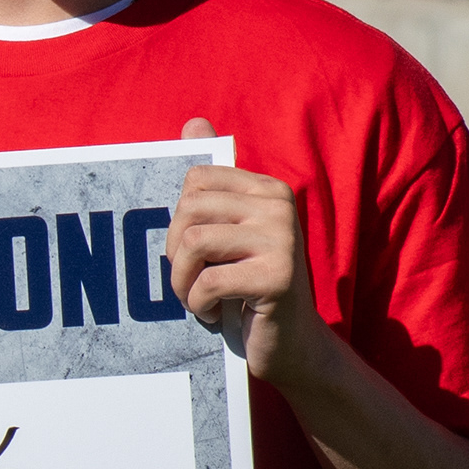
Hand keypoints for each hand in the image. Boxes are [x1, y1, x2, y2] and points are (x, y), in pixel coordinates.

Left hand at [168, 115, 334, 388]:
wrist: (292, 345)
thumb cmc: (249, 287)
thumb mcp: (228, 232)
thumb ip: (213, 181)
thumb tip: (194, 122)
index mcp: (267, 189)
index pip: (193, 182)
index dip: (179, 222)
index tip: (196, 254)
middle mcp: (279, 205)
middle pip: (187, 211)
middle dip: (175, 256)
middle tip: (194, 282)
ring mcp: (282, 239)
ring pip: (191, 244)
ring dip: (183, 283)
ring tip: (201, 299)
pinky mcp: (278, 277)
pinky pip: (207, 282)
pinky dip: (198, 305)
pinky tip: (216, 315)